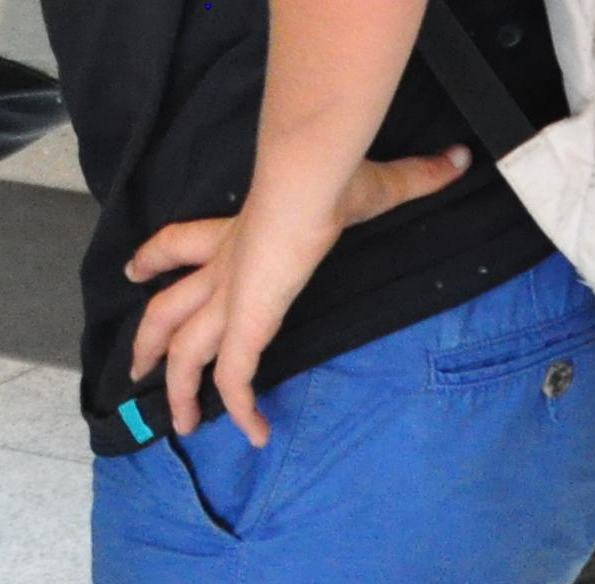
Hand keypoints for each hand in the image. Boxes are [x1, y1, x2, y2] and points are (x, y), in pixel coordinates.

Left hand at [123, 145, 471, 441]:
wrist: (307, 183)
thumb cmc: (330, 178)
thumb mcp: (374, 181)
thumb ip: (413, 176)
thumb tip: (458, 157)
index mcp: (237, 232)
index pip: (179, 244)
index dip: (154, 257)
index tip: (136, 269)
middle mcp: (223, 269)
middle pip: (165, 309)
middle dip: (148, 340)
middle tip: (135, 367)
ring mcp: (231, 299)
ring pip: (185, 353)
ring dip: (180, 390)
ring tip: (182, 426)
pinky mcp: (248, 325)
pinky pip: (237, 379)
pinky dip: (242, 409)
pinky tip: (256, 436)